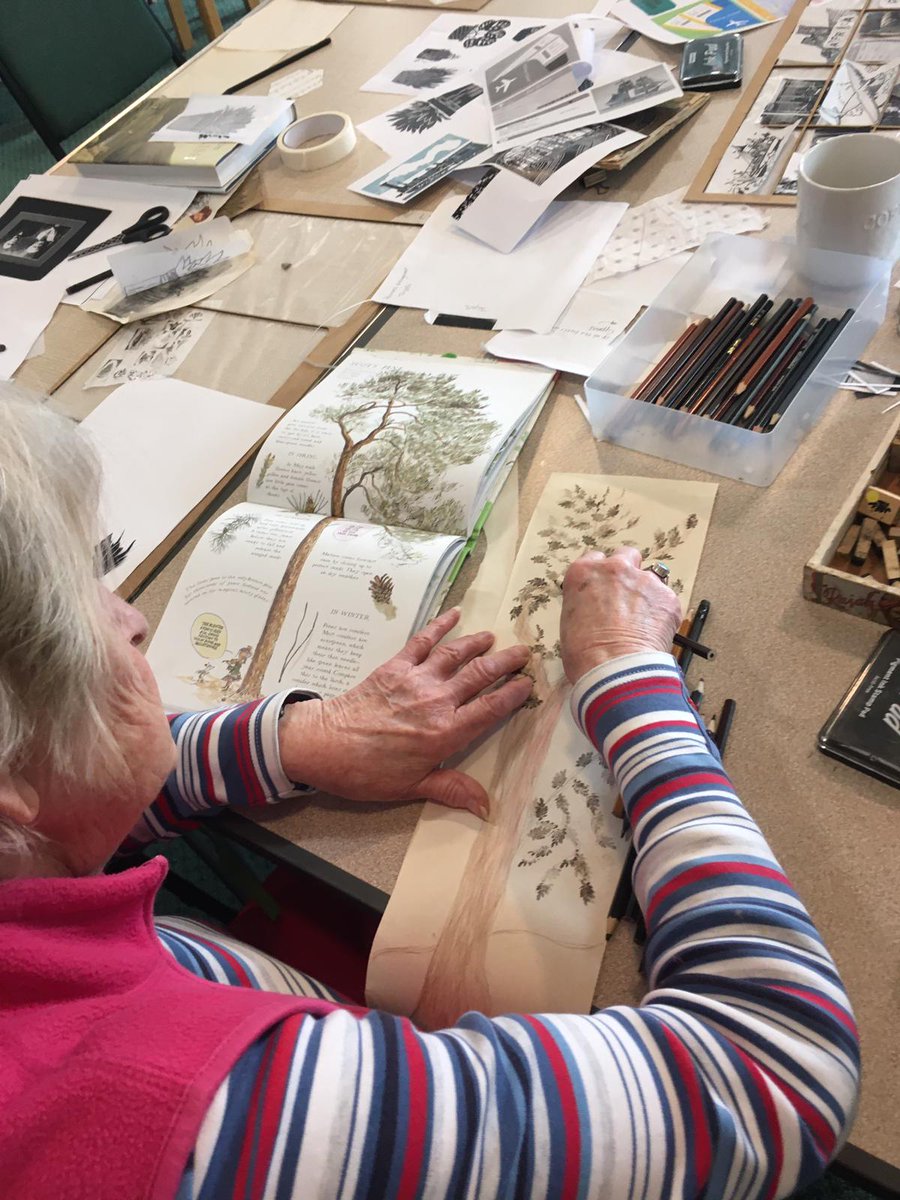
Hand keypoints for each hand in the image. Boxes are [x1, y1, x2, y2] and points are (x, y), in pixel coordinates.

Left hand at [278, 609, 532, 818]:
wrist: (325, 744)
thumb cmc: (367, 772)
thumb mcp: (412, 787)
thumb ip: (452, 790)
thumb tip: (486, 807)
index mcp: (445, 733)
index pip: (490, 708)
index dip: (513, 695)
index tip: (529, 684)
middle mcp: (436, 701)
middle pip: (480, 675)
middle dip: (506, 662)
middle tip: (524, 652)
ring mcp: (416, 680)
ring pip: (456, 654)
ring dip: (478, 643)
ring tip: (494, 637)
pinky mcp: (395, 666)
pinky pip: (423, 641)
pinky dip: (440, 626)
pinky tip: (453, 615)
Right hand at [560, 547, 682, 682]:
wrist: (616, 669)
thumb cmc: (587, 655)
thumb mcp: (570, 624)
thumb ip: (585, 605)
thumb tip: (595, 611)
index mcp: (583, 573)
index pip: (594, 559)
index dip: (601, 575)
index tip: (604, 587)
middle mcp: (614, 569)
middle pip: (626, 556)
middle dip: (628, 571)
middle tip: (626, 596)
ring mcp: (643, 580)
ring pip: (649, 578)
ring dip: (646, 594)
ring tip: (642, 621)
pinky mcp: (667, 596)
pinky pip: (666, 599)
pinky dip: (662, 613)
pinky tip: (654, 632)